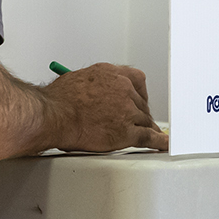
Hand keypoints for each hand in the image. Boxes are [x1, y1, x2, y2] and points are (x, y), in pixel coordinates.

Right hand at [46, 63, 168, 152]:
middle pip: (141, 103)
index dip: (139, 94)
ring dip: (143, 128)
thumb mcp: (79, 78)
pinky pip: (149, 137)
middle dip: (138, 113)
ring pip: (144, 120)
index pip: (137, 80)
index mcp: (112, 74)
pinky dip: (158, 141)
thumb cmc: (59, 100)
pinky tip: (163, 143)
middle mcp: (123, 89)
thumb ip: (95, 84)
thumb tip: (97, 92)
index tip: (138, 101)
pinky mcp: (127, 132)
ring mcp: (127, 111)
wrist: (54, 115)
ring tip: (142, 135)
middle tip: (133, 122)